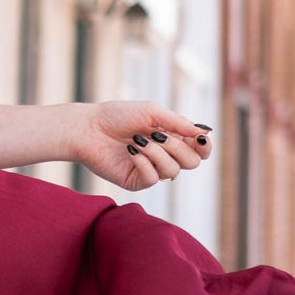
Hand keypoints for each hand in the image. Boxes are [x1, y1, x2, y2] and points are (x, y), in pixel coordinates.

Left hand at [67, 102, 212, 192]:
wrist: (88, 128)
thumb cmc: (118, 116)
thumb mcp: (152, 112)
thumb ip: (179, 123)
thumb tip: (205, 133)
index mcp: (172, 137)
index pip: (200, 150)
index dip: (205, 146)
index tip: (200, 138)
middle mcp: (165, 155)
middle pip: (192, 162)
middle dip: (177, 147)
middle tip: (157, 135)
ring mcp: (151, 169)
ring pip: (172, 171)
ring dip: (157, 153)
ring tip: (138, 141)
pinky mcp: (136, 181)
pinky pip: (152, 179)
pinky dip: (143, 163)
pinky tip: (130, 152)